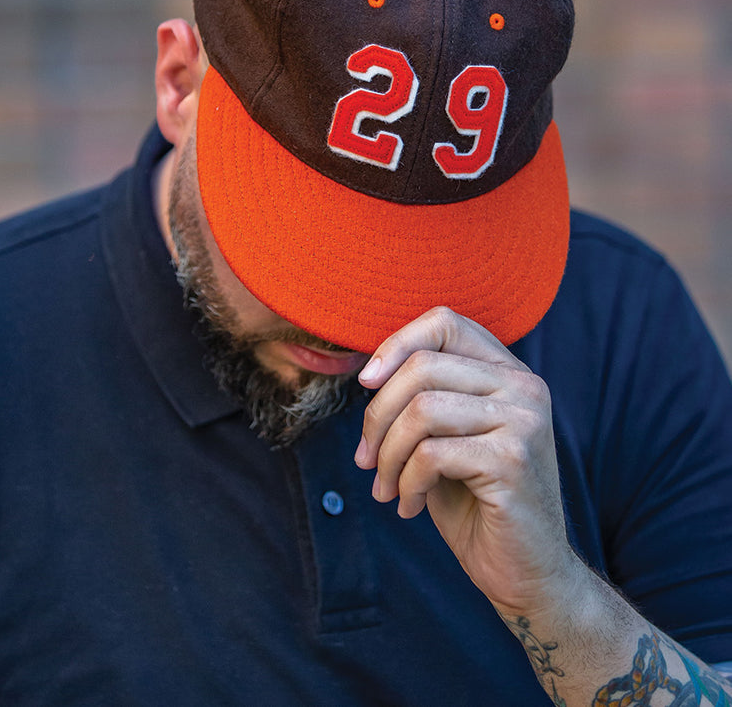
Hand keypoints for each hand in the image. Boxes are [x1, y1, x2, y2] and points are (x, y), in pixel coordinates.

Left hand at [355, 307, 586, 616]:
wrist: (526, 571)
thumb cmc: (476, 501)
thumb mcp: (446, 437)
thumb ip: (423, 397)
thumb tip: (370, 372)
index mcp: (509, 372)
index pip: (445, 322)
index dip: (395, 344)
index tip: (367, 384)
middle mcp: (524, 386)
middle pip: (422, 367)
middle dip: (377, 416)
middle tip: (366, 459)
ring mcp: (524, 421)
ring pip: (421, 409)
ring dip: (388, 455)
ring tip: (387, 487)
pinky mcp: (513, 461)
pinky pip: (431, 454)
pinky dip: (407, 483)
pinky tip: (410, 506)